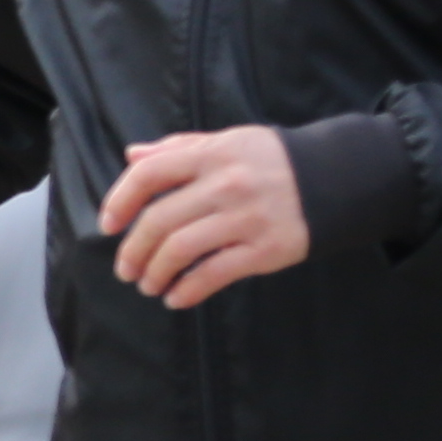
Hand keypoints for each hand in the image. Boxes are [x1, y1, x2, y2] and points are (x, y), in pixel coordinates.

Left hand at [99, 127, 310, 310]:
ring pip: (181, 250)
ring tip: (148, 285)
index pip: (150, 174)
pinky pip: (213, 274)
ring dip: (155, 273)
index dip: (120, 201)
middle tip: (126, 268)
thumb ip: (179, 148)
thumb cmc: (271, 161)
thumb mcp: (227, 142)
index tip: (107, 225)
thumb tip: (132, 155)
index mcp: (212, 154)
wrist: (333, 179)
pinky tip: (175, 298)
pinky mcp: (264, 250)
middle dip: (134, 250)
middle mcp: (226, 184)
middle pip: (159, 220)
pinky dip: (187, 290)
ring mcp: (246, 218)